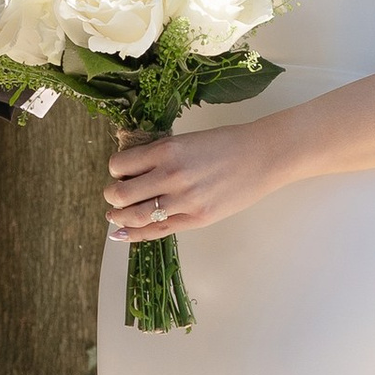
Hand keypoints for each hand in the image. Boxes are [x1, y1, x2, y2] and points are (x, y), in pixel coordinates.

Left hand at [106, 122, 281, 240]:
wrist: (262, 156)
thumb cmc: (226, 144)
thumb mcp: (186, 140)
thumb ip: (160, 155)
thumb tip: (132, 171)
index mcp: (167, 150)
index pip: (120, 165)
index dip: (115, 170)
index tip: (120, 173)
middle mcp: (171, 175)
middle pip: (121, 193)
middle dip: (112, 196)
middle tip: (114, 196)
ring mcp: (184, 200)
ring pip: (135, 216)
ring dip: (119, 217)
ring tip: (115, 215)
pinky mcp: (197, 219)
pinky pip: (157, 230)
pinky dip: (135, 234)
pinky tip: (122, 234)